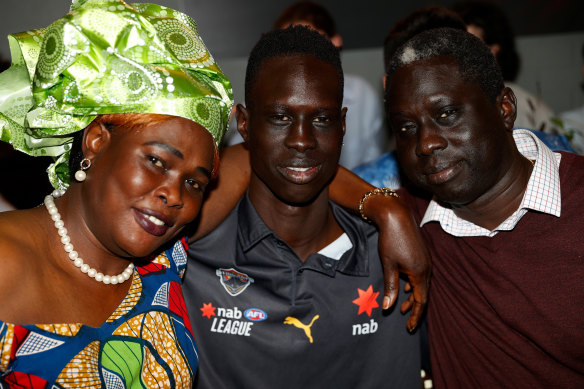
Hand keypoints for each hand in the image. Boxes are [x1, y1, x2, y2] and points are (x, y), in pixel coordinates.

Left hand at [365, 194, 430, 331]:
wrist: (396, 216)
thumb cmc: (391, 240)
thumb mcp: (388, 265)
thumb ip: (390, 287)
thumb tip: (389, 308)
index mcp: (419, 273)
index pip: (420, 301)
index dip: (415, 315)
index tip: (409, 327)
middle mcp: (426, 268)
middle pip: (423, 294)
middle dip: (414, 307)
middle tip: (404, 319)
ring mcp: (426, 261)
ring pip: (422, 284)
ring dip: (413, 295)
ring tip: (401, 305)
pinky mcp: (422, 255)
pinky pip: (420, 275)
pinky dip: (413, 284)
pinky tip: (404, 285)